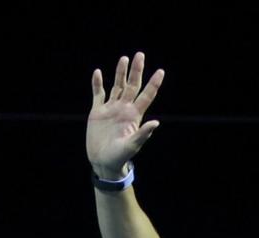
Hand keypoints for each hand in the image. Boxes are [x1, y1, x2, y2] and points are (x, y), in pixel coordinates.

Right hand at [87, 52, 163, 179]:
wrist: (103, 162)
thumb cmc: (119, 157)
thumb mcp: (132, 146)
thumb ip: (143, 134)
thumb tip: (156, 123)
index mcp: (134, 116)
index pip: (146, 96)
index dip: (153, 84)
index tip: (161, 71)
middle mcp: (124, 109)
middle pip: (132, 86)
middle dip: (136, 71)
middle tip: (140, 55)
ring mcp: (111, 109)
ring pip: (117, 86)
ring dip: (120, 73)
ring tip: (124, 59)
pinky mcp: (97, 112)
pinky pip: (98, 94)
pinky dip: (97, 84)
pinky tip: (98, 73)